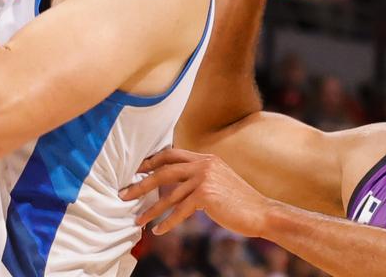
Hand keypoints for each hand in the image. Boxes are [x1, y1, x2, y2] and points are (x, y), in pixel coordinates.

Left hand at [120, 148, 271, 237]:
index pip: (171, 154)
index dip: (151, 161)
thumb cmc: (239, 201)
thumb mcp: (218, 182)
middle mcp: (203, 164)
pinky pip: (180, 211)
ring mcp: (204, 178)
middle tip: (124, 194)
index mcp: (205, 158)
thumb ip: (198, 178)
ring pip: (168, 195)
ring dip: (150, 209)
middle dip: (141, 184)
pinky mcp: (206, 195)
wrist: (261, 212)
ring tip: (136, 219)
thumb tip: (174, 187)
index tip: (135, 170)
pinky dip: (167, 222)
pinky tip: (157, 231)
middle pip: (163, 171)